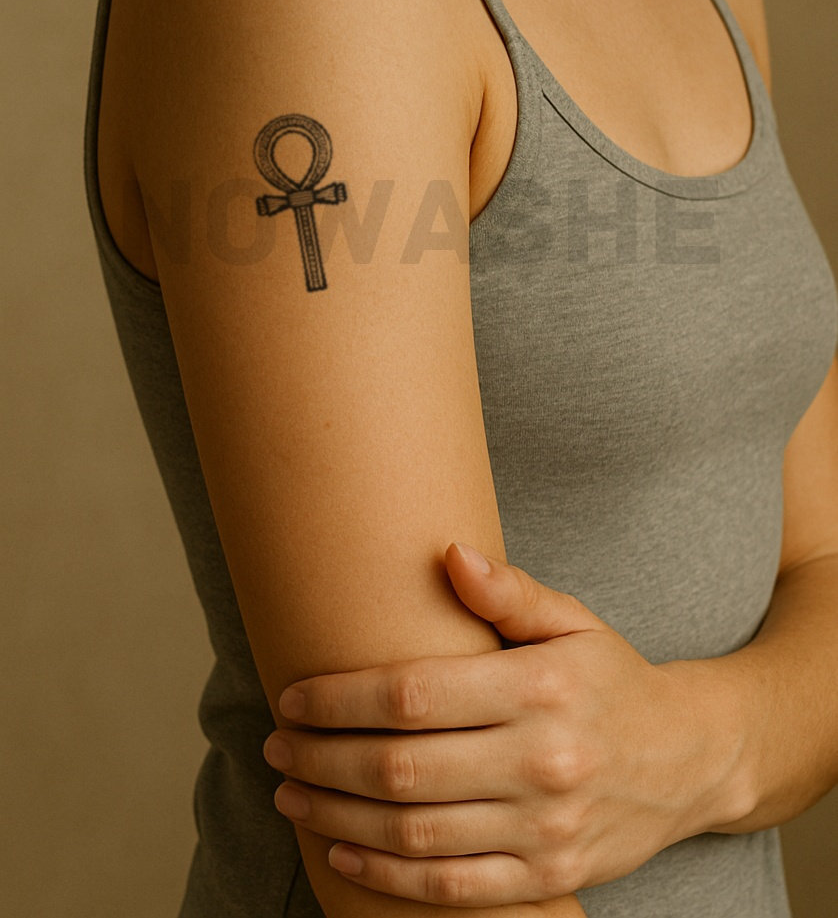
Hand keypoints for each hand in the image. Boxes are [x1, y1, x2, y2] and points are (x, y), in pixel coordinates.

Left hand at [263, 543, 737, 906]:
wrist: (690, 758)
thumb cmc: (613, 680)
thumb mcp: (573, 622)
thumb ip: (509, 592)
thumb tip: (448, 554)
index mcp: (539, 687)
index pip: (415, 694)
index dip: (340, 697)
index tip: (293, 695)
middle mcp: (541, 761)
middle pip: (401, 768)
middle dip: (321, 759)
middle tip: (276, 747)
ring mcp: (545, 828)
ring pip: (414, 833)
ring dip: (336, 817)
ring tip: (290, 795)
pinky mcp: (548, 874)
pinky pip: (451, 887)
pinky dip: (387, 877)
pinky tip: (342, 852)